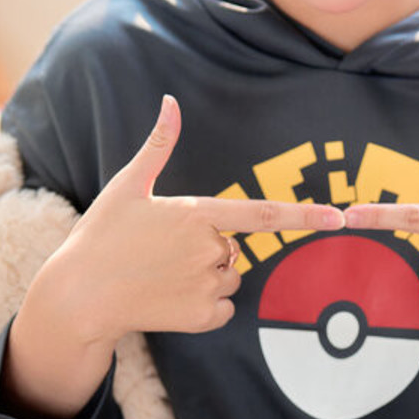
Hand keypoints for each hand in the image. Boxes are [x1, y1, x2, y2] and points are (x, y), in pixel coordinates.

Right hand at [3, 95, 343, 418]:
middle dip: (213, 247)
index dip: (304, 215)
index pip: (263, 215)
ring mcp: (206, 285)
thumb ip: (158, 145)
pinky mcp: (201, 317)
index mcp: (196, 215)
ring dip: (210, 275)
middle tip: (165, 250)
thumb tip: (170, 101)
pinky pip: (223, 308)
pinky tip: (170, 297)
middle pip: (236, 247)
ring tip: (165, 273)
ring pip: (231, 276)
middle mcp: (208, 250)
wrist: (79, 296)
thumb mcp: (127, 186)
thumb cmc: (101, 236)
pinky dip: (205, 305)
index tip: (339, 218)